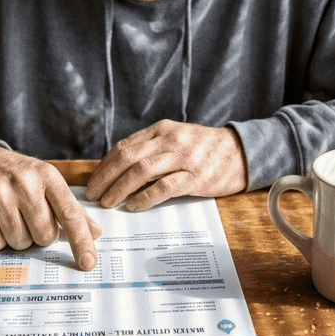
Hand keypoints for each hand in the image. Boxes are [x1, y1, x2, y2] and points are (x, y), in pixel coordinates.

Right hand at [0, 145, 101, 270]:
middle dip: (39, 235)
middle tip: (28, 219)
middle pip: (44, 235)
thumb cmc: (17, 176)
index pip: (69, 214)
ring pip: (20, 242)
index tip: (88, 262)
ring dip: (17, 238)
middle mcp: (24, 182)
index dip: (80, 241)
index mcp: (47, 175)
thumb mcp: (46, 183)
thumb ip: (70, 208)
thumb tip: (95, 232)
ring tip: (9, 217)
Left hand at [84, 120, 246, 211]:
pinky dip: (145, 197)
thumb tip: (119, 170)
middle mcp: (170, 140)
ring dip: (120, 188)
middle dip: (106, 177)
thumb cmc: (204, 150)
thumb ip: (151, 149)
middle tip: (93, 194)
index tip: (94, 181)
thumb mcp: (176, 139)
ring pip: (142, 171)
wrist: (241, 153)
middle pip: (128, 157)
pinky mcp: (195, 176)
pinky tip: (133, 206)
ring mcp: (183, 158)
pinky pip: (164, 187)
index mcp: (161, 130)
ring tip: (108, 202)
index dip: (105, 165)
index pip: (124, 146)